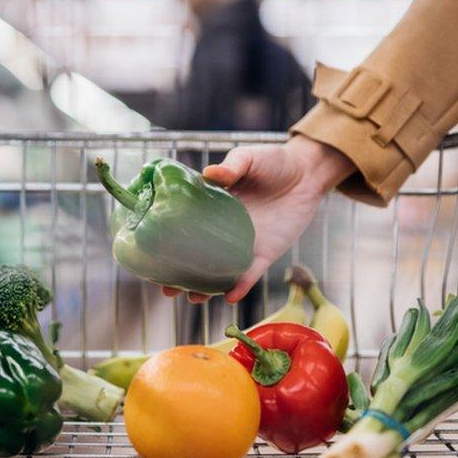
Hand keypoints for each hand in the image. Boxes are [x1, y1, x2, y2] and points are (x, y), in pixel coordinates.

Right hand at [163, 135, 356, 303]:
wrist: (306, 174)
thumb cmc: (273, 162)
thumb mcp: (248, 158)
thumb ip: (231, 167)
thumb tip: (210, 173)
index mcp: (212, 208)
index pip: (184, 229)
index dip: (167, 244)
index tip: (151, 257)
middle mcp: (223, 230)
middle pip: (197, 258)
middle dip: (181, 276)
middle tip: (167, 290)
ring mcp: (242, 244)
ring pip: (219, 272)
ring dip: (206, 288)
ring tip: (193, 298)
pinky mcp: (265, 253)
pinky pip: (250, 275)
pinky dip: (241, 286)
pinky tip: (230, 296)